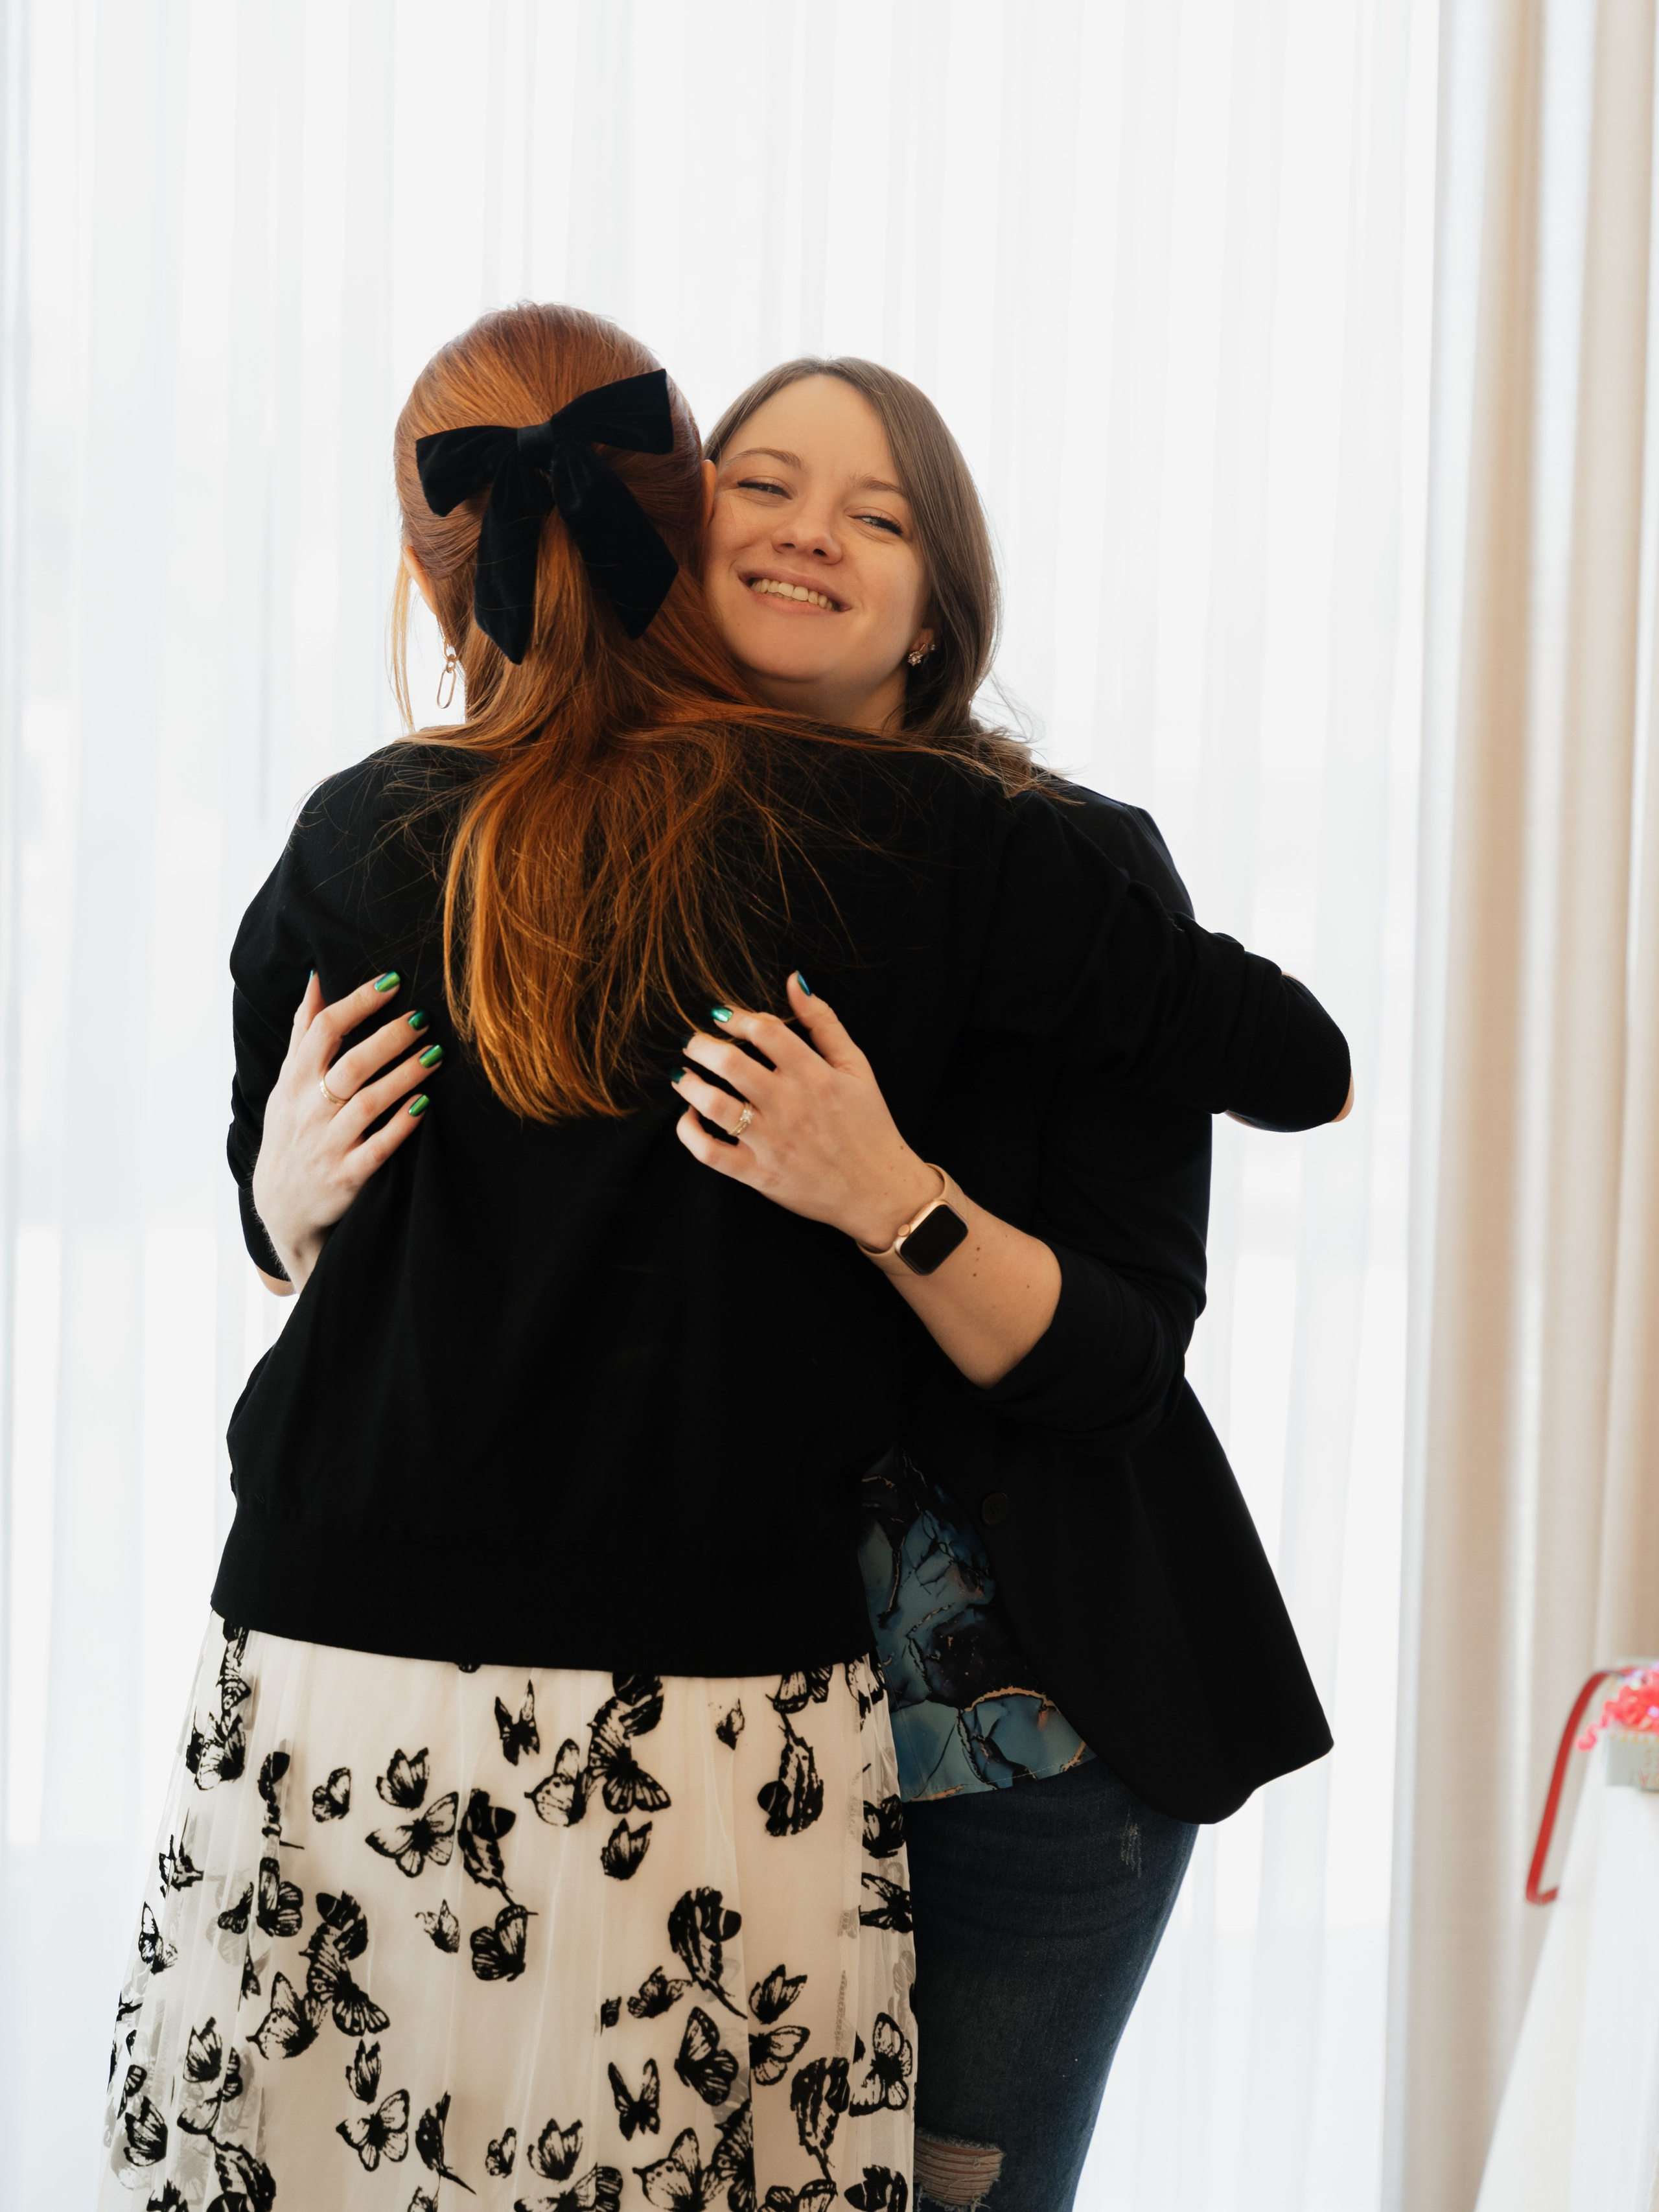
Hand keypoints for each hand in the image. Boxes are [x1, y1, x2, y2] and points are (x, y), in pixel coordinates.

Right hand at [250, 972, 439, 1289]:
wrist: (282, 1205)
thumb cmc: (291, 1129)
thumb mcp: (287, 1082)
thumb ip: (304, 1031)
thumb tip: (317, 977)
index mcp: (295, 1080)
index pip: (323, 1030)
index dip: (358, 1002)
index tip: (393, 980)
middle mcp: (309, 1110)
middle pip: (350, 1065)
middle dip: (388, 1039)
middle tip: (423, 1017)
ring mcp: (328, 1144)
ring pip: (367, 1104)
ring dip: (403, 1077)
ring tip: (435, 1054)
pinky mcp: (347, 1176)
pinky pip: (377, 1149)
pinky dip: (400, 1126)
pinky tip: (424, 1104)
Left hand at [672, 973, 937, 1249]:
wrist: (878, 1191)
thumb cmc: (868, 1125)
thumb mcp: (856, 1067)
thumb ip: (824, 1022)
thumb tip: (794, 981)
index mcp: (815, 1075)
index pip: (764, 1031)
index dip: (736, 1017)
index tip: (722, 1017)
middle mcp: (790, 1105)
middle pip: (730, 1062)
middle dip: (700, 1045)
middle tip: (693, 1043)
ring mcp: (772, 1142)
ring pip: (713, 1104)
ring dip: (689, 1084)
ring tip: (683, 1075)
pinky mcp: (758, 1174)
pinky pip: (709, 1152)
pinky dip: (689, 1132)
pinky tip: (690, 1117)